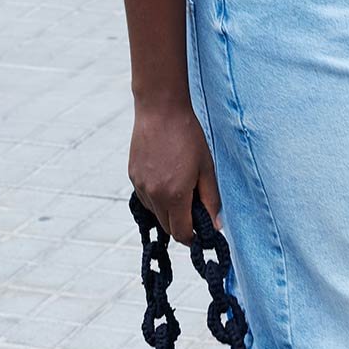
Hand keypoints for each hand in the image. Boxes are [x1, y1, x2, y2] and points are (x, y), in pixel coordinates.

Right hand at [128, 97, 221, 246]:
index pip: (182, 233)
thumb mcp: (206, 168)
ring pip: (155, 213)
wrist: (160, 111)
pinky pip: (146, 198)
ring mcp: (140, 186)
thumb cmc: (188, 136)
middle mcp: (153, 195)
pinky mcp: (133, 176)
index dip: (193, 237)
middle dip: (182, 224)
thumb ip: (211, 199)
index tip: (202, 232)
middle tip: (195, 207)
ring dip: (168, 210)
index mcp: (174, 195)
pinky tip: (167, 177)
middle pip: (167, 227)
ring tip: (181, 186)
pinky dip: (157, 197)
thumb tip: (216, 225)